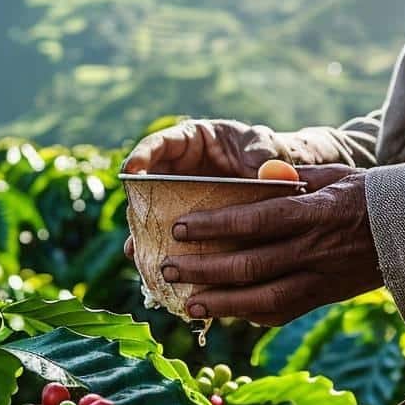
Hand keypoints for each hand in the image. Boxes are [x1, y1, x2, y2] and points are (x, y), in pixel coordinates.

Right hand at [122, 119, 285, 259]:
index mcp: (188, 140)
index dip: (140, 156)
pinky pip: (165, 232)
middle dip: (136, 200)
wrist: (273, 178)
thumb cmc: (265, 152)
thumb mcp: (265, 147)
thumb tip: (268, 173)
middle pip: (144, 181)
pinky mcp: (182, 220)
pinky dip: (160, 247)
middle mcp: (173, 168)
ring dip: (143, 230)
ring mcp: (174, 195)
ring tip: (136, 250)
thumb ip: (263, 156)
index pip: (157, 144)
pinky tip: (156, 265)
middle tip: (132, 217)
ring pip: (150, 211)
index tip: (130, 171)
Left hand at [160, 165, 382, 325]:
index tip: (180, 228)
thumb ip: (292, 177)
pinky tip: (224, 313)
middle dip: (203, 269)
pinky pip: (282, 312)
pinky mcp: (323, 298)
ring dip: (220, 303)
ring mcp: (319, 279)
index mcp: (313, 213)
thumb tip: (257, 175)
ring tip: (186, 304)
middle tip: (166, 267)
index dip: (215, 226)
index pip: (256, 221)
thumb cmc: (366, 195)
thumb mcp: (333, 176)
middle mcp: (313, 250)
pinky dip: (250, 314)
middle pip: (250, 265)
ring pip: (263, 298)